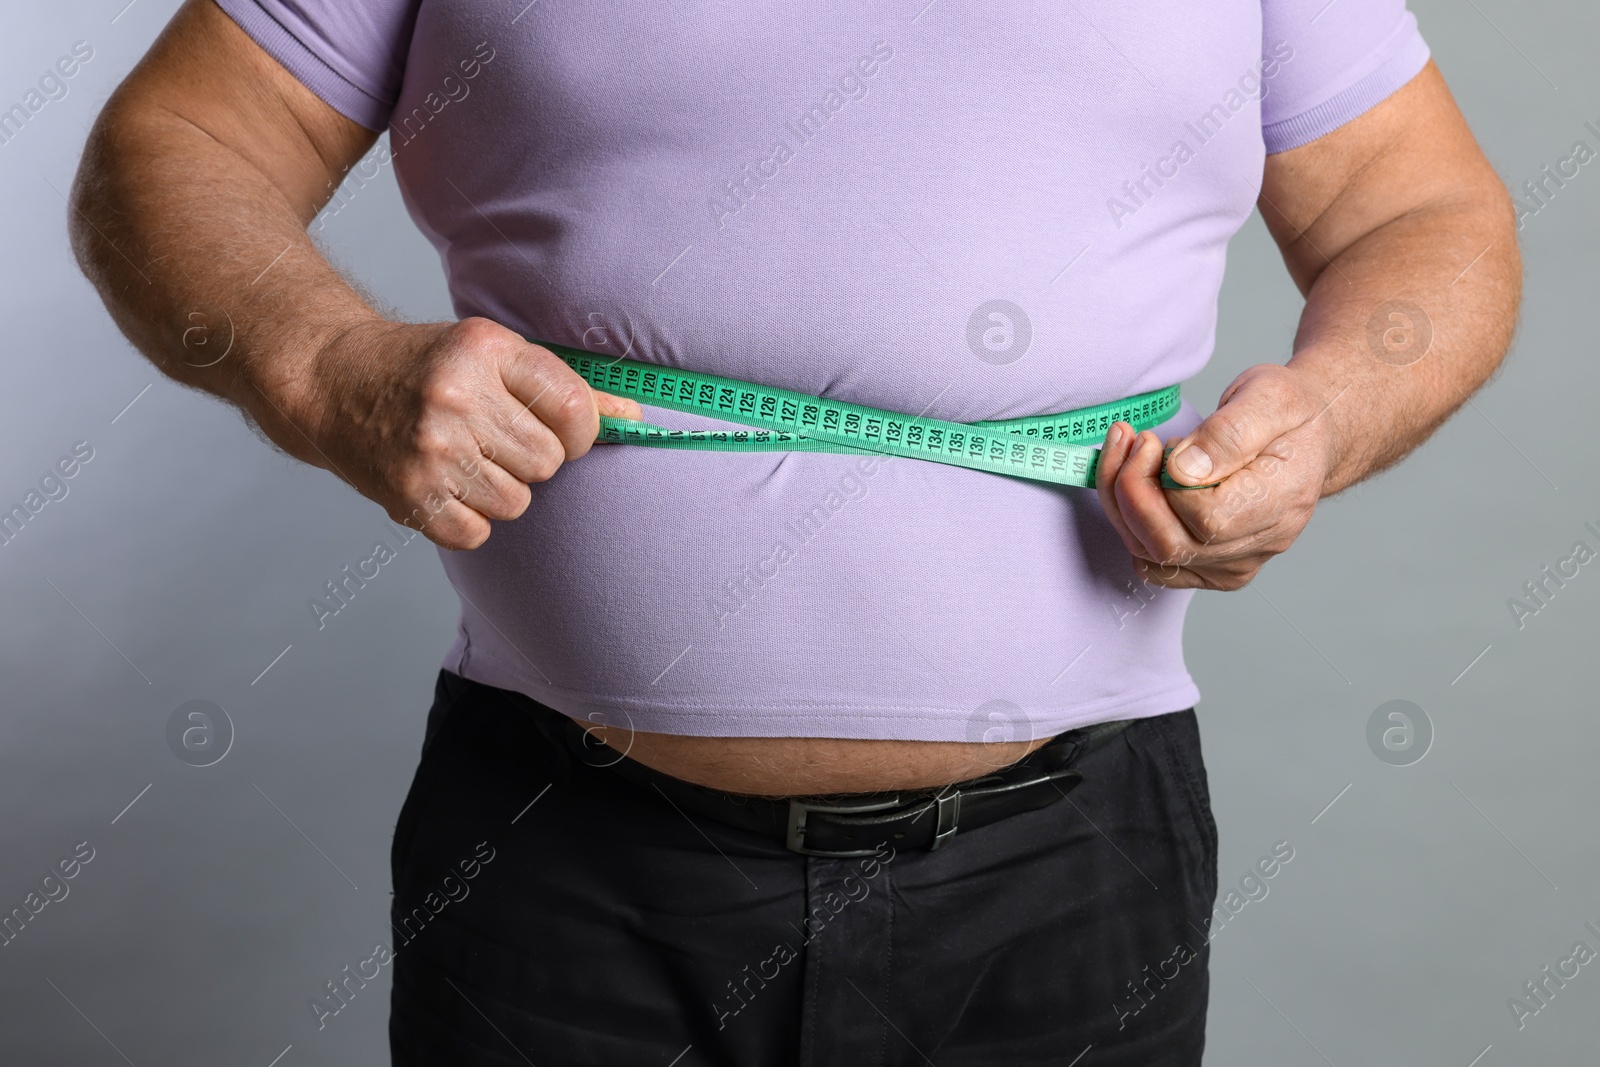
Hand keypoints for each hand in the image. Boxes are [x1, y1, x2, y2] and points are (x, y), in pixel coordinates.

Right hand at [291, 316, 641, 549]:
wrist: (329, 379)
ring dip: (499, 490)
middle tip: (493, 440)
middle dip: (531, 459)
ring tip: (464, 459)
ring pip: (517, 501)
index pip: (574, 409)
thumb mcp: (492, 354)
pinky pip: (478, 532)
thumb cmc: (422, 367)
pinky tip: (443, 485)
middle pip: (548, 463)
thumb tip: (634, 417)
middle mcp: (457, 398)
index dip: (579, 432)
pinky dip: (467, 519)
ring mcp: (431, 450)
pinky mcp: (410, 495)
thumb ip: (563, 386)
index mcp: (484, 351)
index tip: (562, 431)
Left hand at [1093, 363, 1335, 589]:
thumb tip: (1181, 469)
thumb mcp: (1271, 397)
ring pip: (1152, 554)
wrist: (1305, 436)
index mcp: (1281, 504)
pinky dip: (1129, 522)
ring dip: (1120, 501)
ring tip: (1127, 451)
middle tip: (1132, 442)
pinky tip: (1135, 483)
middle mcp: (1257, 545)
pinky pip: (1153, 561)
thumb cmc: (1291, 415)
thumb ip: (1228, 433)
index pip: (1206, 520)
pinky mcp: (1209, 566)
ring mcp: (1232, 563)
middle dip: (1131, 491)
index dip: (1165, 482)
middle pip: (1171, 545)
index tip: (1157, 441)